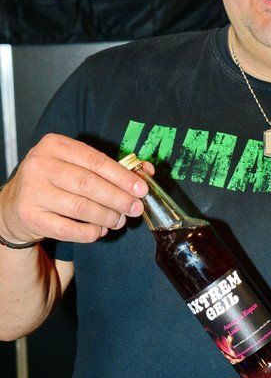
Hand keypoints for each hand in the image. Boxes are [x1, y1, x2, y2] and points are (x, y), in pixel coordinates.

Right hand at [0, 134, 152, 244]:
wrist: (15, 205)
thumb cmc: (55, 181)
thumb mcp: (77, 165)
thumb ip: (111, 167)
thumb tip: (148, 171)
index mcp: (55, 145)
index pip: (95, 160)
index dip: (122, 176)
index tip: (141, 189)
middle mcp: (40, 164)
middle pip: (89, 184)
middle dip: (118, 198)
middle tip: (135, 208)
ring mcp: (32, 191)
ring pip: (81, 207)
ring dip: (107, 216)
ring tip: (119, 221)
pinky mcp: (30, 216)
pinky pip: (68, 229)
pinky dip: (89, 232)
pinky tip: (100, 231)